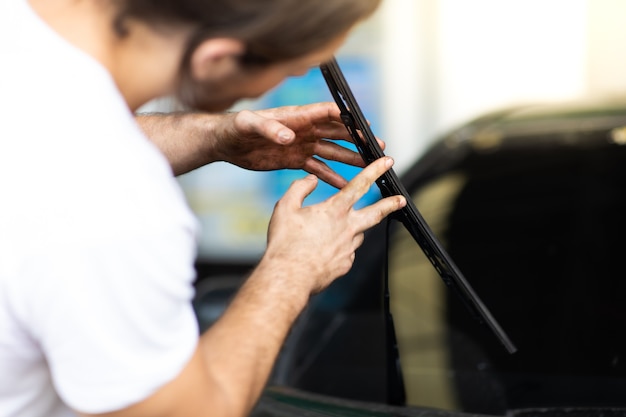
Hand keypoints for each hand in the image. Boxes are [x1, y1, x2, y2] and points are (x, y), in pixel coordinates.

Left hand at [214, 102, 384, 188]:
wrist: (225, 142)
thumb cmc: (235, 127)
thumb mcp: (249, 124)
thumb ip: (269, 128)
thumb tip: (289, 136)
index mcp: (296, 117)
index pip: (327, 113)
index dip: (346, 118)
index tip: (364, 125)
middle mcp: (303, 130)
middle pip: (337, 133)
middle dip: (358, 140)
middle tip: (377, 147)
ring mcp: (301, 145)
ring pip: (332, 152)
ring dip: (350, 159)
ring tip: (368, 166)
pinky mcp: (294, 160)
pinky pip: (317, 169)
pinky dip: (331, 177)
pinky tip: (344, 184)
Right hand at [262, 157, 405, 294]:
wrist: (288, 277)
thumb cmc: (285, 243)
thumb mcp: (285, 207)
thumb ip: (299, 188)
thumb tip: (311, 180)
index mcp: (334, 210)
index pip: (359, 185)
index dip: (375, 171)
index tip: (387, 163)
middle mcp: (346, 228)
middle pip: (375, 213)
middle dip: (390, 204)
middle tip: (401, 200)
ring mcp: (348, 248)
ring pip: (359, 233)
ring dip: (355, 228)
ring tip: (341, 229)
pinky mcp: (345, 264)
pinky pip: (347, 252)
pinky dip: (342, 248)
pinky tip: (327, 250)